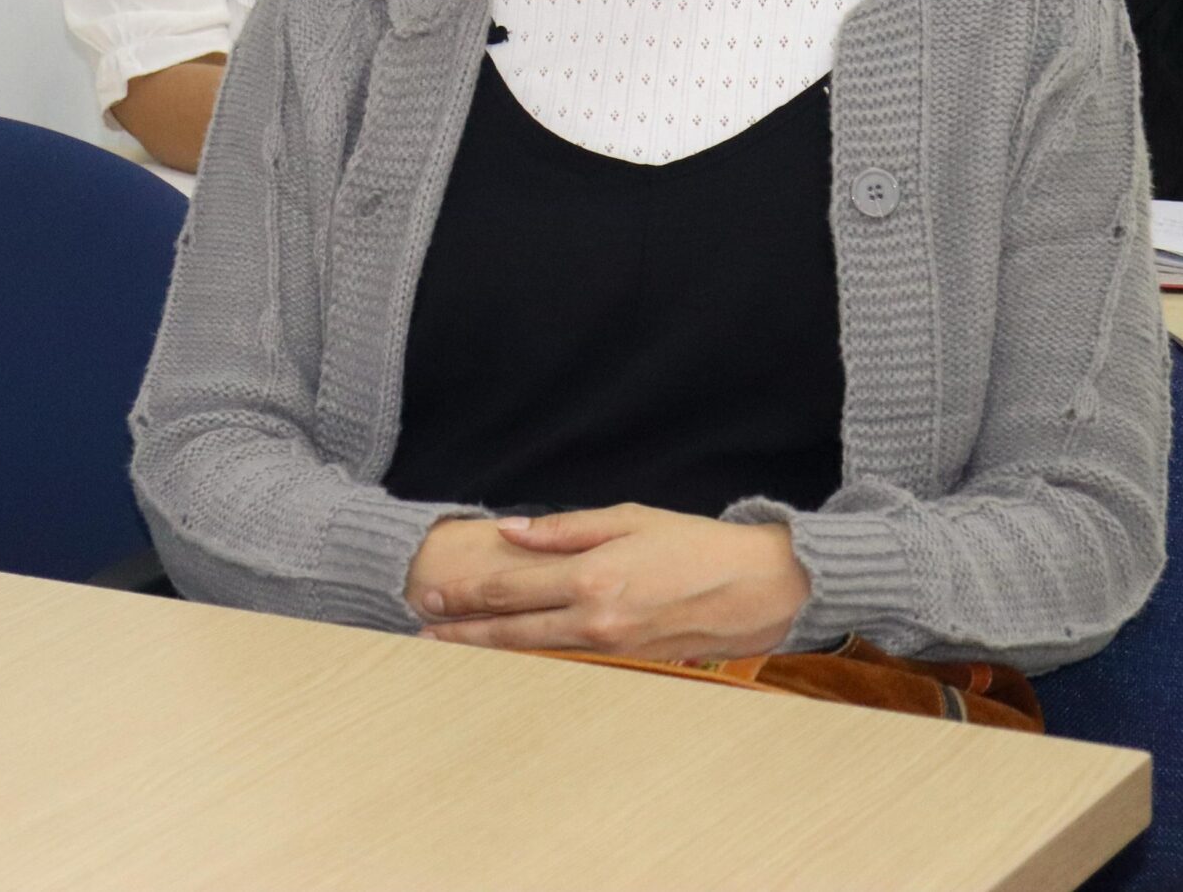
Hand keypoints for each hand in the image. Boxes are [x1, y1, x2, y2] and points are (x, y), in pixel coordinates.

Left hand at [416, 504, 810, 661]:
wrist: (759, 589)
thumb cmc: (694, 545)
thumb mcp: (627, 519)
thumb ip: (563, 529)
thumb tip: (510, 531)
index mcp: (592, 578)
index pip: (511, 589)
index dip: (467, 595)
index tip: (433, 597)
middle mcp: (596, 620)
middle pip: (512, 632)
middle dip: (464, 632)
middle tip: (423, 631)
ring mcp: (611, 649)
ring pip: (536, 653)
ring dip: (491, 651)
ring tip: (451, 650)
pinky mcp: (628, 664)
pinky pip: (568, 661)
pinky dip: (533, 659)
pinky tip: (509, 656)